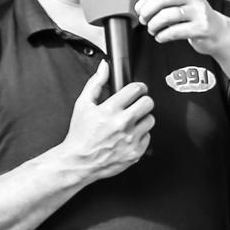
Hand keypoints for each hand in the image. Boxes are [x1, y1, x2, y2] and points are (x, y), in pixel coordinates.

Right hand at [61, 61, 153, 180]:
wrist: (78, 162)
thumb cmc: (80, 135)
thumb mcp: (83, 105)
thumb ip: (96, 83)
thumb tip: (104, 67)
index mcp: (110, 109)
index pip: (136, 89)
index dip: (138, 87)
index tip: (138, 90)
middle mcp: (123, 124)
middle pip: (148, 103)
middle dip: (143, 101)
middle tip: (136, 105)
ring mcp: (131, 139)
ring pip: (150, 120)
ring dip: (142, 119)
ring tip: (131, 122)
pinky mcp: (135, 152)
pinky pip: (148, 137)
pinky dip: (140, 135)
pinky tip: (128, 136)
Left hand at [136, 0, 229, 55]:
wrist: (216, 31)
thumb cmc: (193, 15)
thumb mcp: (178, 3)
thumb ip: (157, 0)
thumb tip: (140, 4)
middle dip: (148, 10)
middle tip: (143, 18)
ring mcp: (199, 12)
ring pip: (168, 16)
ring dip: (154, 24)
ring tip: (152, 29)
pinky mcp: (201, 28)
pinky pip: (175, 31)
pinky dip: (162, 35)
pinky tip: (160, 36)